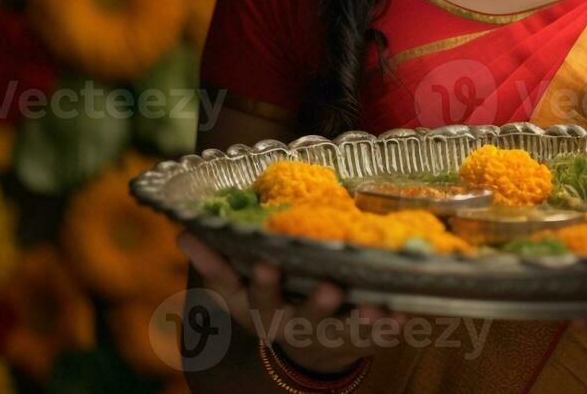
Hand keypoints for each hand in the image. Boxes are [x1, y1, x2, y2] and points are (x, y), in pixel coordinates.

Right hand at [178, 231, 407, 375]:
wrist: (299, 356)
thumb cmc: (268, 304)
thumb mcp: (235, 291)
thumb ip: (214, 262)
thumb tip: (183, 230)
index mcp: (260, 311)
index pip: (255, 298)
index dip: (263, 283)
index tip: (267, 265)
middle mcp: (292, 327)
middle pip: (302, 320)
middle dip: (315, 306)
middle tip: (329, 288)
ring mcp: (326, 338)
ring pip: (342, 332)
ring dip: (358, 321)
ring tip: (376, 307)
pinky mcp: (356, 344)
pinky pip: (374, 339)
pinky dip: (388, 329)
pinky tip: (402, 315)